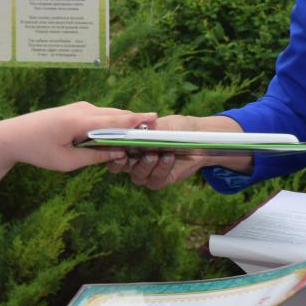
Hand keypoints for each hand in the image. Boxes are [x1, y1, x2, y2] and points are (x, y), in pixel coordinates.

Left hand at [3, 101, 156, 173]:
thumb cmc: (38, 150)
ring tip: (146, 130)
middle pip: (116, 114)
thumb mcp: (66, 162)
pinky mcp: (78, 110)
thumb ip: (95, 157)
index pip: (114, 120)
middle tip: (158, 127)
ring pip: (110, 114)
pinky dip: (114, 122)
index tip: (155, 119)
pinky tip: (124, 131)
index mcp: (79, 122)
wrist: (13, 135)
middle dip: (137, 121)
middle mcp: (82, 110)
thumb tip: (119, 154)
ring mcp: (80, 107)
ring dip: (126, 122)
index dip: (136, 120)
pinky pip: (102, 115)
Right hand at [104, 114, 251, 190]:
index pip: (110, 149)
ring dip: (145, 165)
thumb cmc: (174, 127)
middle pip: (118, 166)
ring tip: (154, 153)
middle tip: (126, 154)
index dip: (108, 149)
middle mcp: (132, 161)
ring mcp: (145, 173)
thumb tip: (136, 126)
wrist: (197, 138)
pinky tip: (168, 157)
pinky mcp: (159, 180)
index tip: (114, 144)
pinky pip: (155, 180)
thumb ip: (147, 128)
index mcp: (126, 145)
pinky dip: (162, 168)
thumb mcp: (161, 124)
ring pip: (137, 175)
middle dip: (121, 161)